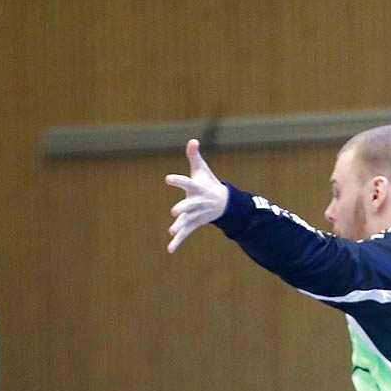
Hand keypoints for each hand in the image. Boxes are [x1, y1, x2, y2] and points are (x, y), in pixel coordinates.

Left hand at [165, 139, 228, 253]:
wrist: (224, 204)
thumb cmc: (209, 183)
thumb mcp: (202, 170)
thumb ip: (194, 157)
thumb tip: (192, 140)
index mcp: (197, 188)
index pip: (186, 182)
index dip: (177, 181)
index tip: (167, 179)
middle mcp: (196, 202)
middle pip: (188, 205)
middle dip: (182, 208)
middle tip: (173, 211)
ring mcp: (195, 214)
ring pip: (186, 221)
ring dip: (180, 226)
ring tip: (172, 231)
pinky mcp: (193, 223)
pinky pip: (185, 234)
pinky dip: (177, 242)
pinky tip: (170, 250)